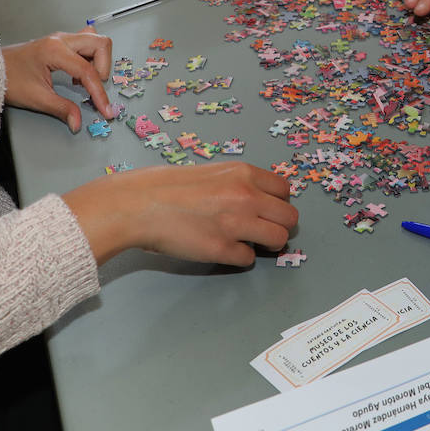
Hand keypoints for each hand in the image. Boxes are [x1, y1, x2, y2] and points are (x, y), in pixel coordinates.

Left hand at [1, 31, 112, 131]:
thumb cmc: (8, 78)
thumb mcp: (36, 98)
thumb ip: (61, 109)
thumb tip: (78, 121)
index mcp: (55, 50)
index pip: (88, 71)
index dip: (99, 92)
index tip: (104, 109)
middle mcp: (61, 40)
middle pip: (101, 44)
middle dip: (104, 69)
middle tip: (95, 88)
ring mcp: (61, 39)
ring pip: (96, 41)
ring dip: (98, 62)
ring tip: (86, 82)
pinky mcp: (60, 43)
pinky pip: (86, 43)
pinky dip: (90, 58)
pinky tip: (79, 74)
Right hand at [62, 162, 297, 265]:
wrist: (139, 204)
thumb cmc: (167, 186)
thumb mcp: (211, 171)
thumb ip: (237, 183)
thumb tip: (256, 198)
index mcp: (244, 174)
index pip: (285, 190)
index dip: (278, 202)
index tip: (268, 209)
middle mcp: (247, 196)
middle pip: (290, 217)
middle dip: (279, 225)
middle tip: (263, 230)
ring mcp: (237, 224)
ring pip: (278, 240)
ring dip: (266, 244)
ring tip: (249, 242)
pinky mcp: (222, 249)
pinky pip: (249, 259)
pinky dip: (240, 257)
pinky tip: (224, 249)